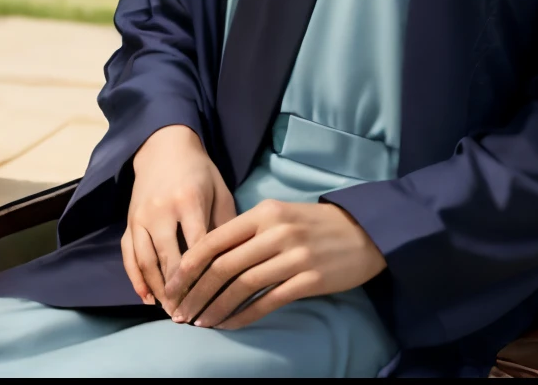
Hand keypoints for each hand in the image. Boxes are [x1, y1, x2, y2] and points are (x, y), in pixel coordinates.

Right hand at [123, 124, 235, 312]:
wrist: (164, 147)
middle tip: (191, 315)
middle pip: (169, 259)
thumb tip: (232, 263)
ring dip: (158, 290)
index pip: (197, 248)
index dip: (204, 277)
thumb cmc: (200, 172)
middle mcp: (160, 210)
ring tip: (171, 311)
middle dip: (180, 291)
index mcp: (188, 201)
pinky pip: (128, 255)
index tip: (214, 300)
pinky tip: (147, 297)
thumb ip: (226, 225)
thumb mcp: (220, 191)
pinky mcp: (129, 221)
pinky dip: (136, 279)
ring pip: (146, 261)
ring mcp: (140, 216)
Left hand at [164, 198, 385, 329]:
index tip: (172, 285)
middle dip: (196, 292)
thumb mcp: (280, 215)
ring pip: (242, 286)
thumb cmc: (316, 225)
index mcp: (265, 212)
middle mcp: (276, 232)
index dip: (188, 265)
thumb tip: (209, 256)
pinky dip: (244, 316)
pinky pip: (268, 302)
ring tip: (200, 321)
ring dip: (216, 307)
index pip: (215, 239)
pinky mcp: (310, 279)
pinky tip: (229, 325)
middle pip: (223, 266)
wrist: (366, 231)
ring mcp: (294, 256)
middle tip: (179, 311)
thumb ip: (248, 232)